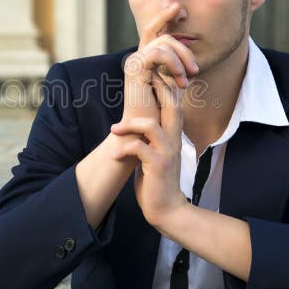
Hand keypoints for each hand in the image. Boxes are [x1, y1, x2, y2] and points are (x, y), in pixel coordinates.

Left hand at [111, 74, 186, 226]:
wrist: (167, 209)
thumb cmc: (157, 181)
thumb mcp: (157, 153)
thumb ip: (151, 138)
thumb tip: (136, 124)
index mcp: (173, 135)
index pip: (173, 104)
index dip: (163, 88)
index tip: (147, 79)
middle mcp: (174, 140)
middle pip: (171, 105)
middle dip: (155, 91)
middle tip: (138, 85)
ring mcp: (167, 152)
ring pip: (151, 125)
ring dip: (129, 125)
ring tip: (114, 129)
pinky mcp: (158, 165)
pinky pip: (138, 148)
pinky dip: (123, 148)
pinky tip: (115, 155)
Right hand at [122, 2, 198, 122]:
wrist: (144, 133)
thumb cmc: (159, 116)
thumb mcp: (173, 89)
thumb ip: (178, 73)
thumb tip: (190, 62)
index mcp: (145, 60)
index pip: (154, 29)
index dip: (165, 15)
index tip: (180, 9)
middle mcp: (137, 57)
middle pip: (163, 33)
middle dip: (184, 48)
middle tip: (194, 70)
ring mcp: (135, 62)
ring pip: (164, 41)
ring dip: (181, 59)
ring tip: (187, 80)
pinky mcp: (135, 68)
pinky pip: (158, 52)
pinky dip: (173, 64)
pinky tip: (180, 81)